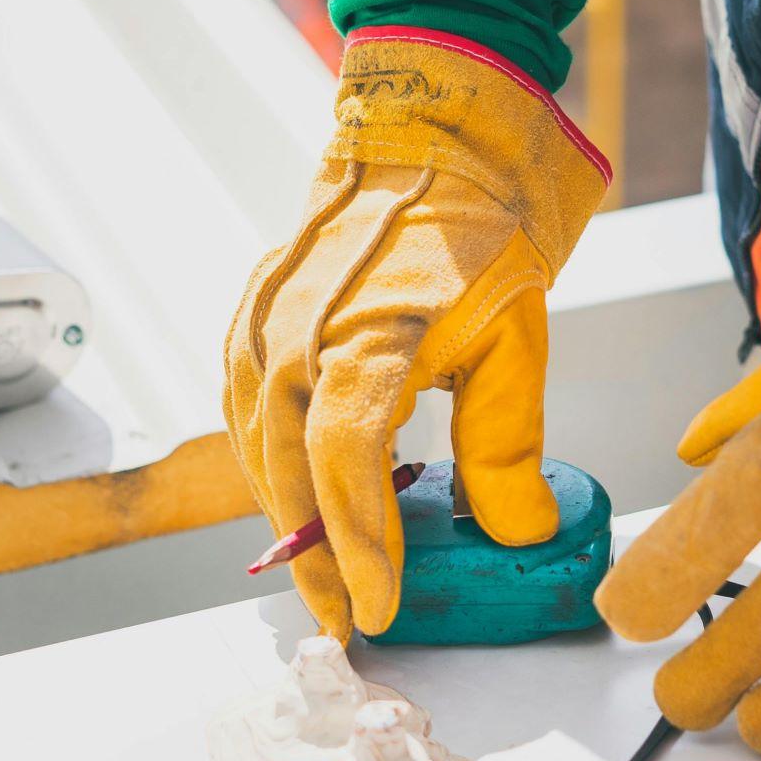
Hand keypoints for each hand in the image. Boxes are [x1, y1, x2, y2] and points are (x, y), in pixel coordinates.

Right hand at [225, 28, 607, 637]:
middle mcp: (295, 331)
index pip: (348, 464)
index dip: (361, 544)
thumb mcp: (516, 338)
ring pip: (255, 450)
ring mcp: (260, 321)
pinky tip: (292, 497)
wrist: (426, 142)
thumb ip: (509, 444)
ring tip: (323, 575)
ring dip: (287, 517)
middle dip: (317, 556)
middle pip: (289, 473)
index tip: (379, 606)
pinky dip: (265, 465)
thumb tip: (520, 532)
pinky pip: (240, 411)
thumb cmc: (476, 233)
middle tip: (346, 618)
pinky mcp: (248, 316)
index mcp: (366, 333)